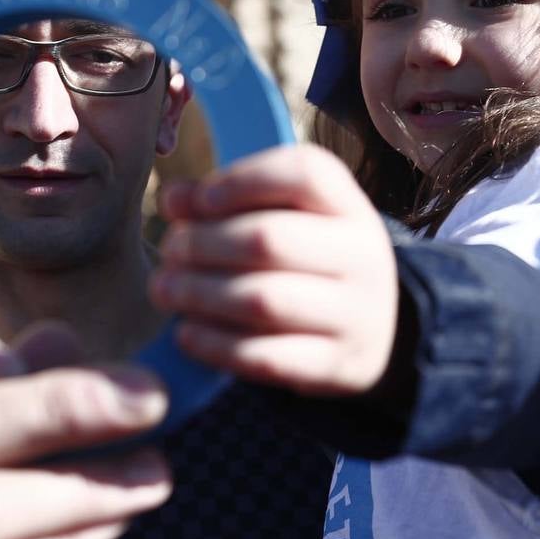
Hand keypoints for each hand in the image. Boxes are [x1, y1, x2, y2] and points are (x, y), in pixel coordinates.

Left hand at [151, 144, 398, 397]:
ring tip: (165, 290)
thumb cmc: (306, 259)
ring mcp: (356, 315)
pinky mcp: (337, 365)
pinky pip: (266, 357)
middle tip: (169, 250)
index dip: (243, 180)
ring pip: (263, 301)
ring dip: (199, 294)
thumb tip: (173, 199)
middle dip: (202, 244)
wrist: (373, 328)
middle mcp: (363, 255)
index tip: (201, 199)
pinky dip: (215, 344)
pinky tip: (187, 333)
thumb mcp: (282, 218)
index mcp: (348, 205)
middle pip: (269, 239)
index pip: (305, 173)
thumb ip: (224, 200)